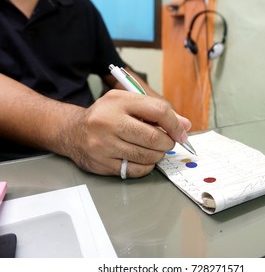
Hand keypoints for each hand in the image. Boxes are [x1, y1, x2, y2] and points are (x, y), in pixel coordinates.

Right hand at [65, 90, 190, 177]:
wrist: (72, 131)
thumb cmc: (106, 115)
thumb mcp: (127, 103)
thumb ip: (156, 112)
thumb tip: (185, 126)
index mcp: (119, 101)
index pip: (158, 111)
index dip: (175, 124)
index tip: (182, 134)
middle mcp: (109, 122)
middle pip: (154, 138)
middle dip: (168, 143)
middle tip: (167, 143)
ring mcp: (104, 144)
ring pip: (147, 156)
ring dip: (158, 155)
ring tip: (153, 150)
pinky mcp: (102, 163)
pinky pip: (136, 170)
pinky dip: (146, 166)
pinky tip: (143, 159)